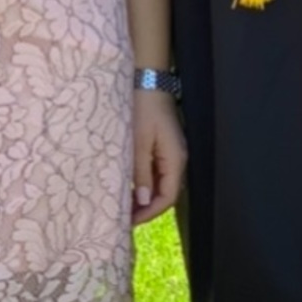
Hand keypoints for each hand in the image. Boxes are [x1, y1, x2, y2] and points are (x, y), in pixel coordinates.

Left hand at [131, 90, 186, 225]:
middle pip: (166, 193)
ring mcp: (171, 152)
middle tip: (124, 217)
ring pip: (161, 183)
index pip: (167, 197)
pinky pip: (157, 171)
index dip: (150, 212)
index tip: (129, 221)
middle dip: (147, 207)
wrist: (147, 80)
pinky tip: (130, 184)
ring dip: (145, 196)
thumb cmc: (143, 108)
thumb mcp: (138, 142)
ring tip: (124, 204)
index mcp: (175, 159)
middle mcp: (177, 159)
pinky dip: (145, 182)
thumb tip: (144, 201)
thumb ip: (141, 172)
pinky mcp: (163, 145)